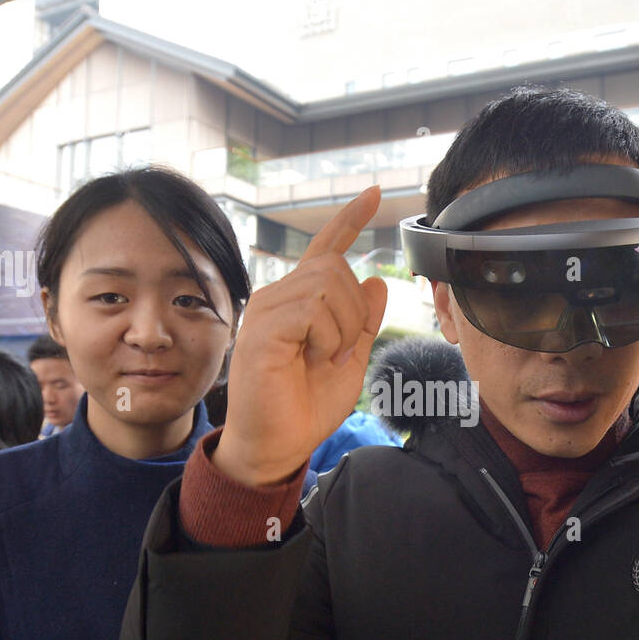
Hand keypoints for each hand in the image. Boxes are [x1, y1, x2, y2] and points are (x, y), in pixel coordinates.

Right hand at [214, 187, 387, 486]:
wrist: (278, 445)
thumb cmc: (306, 407)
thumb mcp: (350, 357)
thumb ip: (363, 321)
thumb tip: (377, 280)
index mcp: (299, 301)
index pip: (326, 248)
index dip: (350, 219)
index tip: (375, 194)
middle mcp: (278, 296)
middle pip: (336, 268)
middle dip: (356, 312)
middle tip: (343, 352)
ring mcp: (266, 310)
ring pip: (328, 285)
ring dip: (344, 327)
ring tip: (327, 358)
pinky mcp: (261, 328)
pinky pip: (313, 310)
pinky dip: (328, 337)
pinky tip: (314, 359)